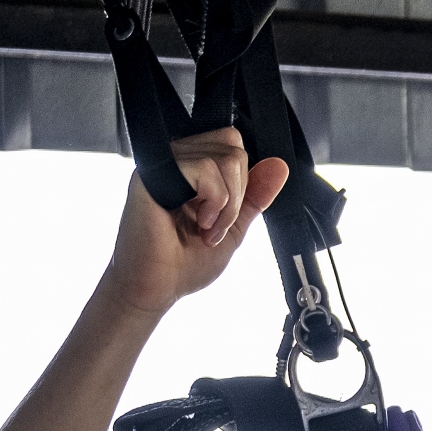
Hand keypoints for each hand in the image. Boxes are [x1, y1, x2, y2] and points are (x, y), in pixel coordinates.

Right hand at [101, 128, 289, 317]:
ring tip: (206, 229)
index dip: (241, 182)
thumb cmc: (184, 262)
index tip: (224, 216)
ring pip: (225, 159)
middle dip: (237, 196)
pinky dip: (215, 204)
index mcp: (191, 166)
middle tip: (215, 225)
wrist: (156, 287)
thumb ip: (256, 195)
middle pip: (233, 147)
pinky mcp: (151, 174)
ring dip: (227, 206)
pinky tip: (198, 224)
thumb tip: (279, 165)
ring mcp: (163, 163)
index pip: (233, 143)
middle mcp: (176, 159)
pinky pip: (206, 169)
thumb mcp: (234, 225)